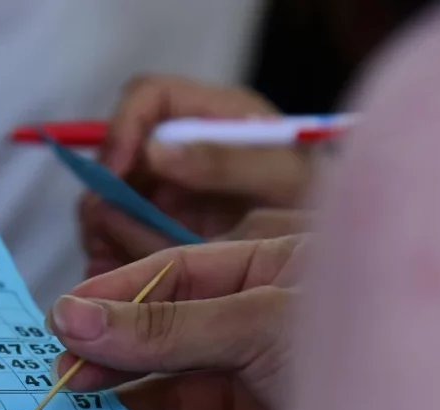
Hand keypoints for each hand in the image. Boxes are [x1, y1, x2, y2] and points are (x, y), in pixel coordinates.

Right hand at [46, 237, 304, 409]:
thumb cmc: (367, 363)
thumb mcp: (259, 327)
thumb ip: (163, 327)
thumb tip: (71, 316)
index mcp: (278, 276)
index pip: (179, 274)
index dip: (116, 295)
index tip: (61, 320)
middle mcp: (268, 331)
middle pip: (171, 338)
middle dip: (114, 357)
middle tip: (64, 378)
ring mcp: (266, 393)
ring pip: (180, 400)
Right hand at [81, 76, 312, 276]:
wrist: (333, 249)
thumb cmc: (315, 204)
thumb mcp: (282, 180)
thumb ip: (225, 162)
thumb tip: (154, 151)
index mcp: (210, 114)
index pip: (147, 97)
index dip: (123, 127)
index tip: (115, 171)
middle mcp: (177, 148)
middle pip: (116, 154)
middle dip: (106, 195)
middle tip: (107, 233)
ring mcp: (163, 190)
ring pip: (108, 202)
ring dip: (107, 233)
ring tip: (120, 267)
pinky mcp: (155, 229)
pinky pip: (116, 240)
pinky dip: (114, 260)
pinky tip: (126, 283)